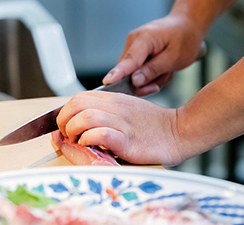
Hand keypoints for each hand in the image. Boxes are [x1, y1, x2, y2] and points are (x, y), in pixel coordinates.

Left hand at [56, 91, 184, 165]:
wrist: (179, 131)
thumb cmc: (154, 125)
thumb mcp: (128, 108)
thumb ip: (107, 110)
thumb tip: (83, 120)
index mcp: (114, 99)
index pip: (78, 98)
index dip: (65, 113)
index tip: (67, 127)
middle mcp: (115, 108)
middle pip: (76, 104)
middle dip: (64, 121)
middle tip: (69, 135)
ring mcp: (122, 123)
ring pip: (85, 117)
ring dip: (74, 131)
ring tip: (78, 141)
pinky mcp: (128, 140)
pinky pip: (101, 134)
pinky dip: (89, 140)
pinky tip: (91, 145)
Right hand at [103, 14, 204, 95]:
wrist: (187, 24)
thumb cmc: (184, 38)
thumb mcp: (174, 57)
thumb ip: (153, 69)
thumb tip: (135, 81)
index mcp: (144, 39)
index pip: (128, 61)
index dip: (118, 73)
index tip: (107, 81)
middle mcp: (133, 42)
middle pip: (129, 73)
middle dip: (147, 82)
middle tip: (165, 76)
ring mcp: (133, 47)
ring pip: (134, 75)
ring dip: (153, 78)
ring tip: (167, 68)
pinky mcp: (135, 53)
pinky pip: (138, 72)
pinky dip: (152, 74)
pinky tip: (163, 68)